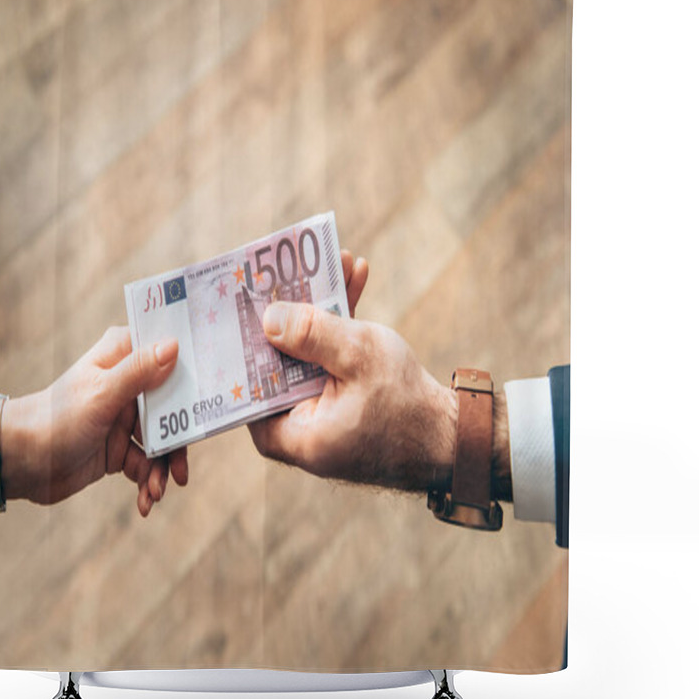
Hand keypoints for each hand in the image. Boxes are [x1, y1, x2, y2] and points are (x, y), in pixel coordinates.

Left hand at [0, 327, 188, 516]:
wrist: (19, 463)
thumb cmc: (55, 418)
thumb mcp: (102, 395)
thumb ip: (139, 372)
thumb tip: (175, 345)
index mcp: (123, 358)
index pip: (168, 354)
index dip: (193, 370)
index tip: (216, 389)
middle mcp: (129, 384)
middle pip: (175, 406)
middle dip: (180, 442)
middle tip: (182, 467)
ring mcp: (126, 418)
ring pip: (164, 441)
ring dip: (163, 469)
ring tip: (156, 493)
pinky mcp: (121, 448)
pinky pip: (148, 465)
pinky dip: (149, 483)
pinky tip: (145, 502)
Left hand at [248, 259, 459, 491]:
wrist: (454, 436)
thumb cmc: (407, 406)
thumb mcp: (358, 358)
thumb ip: (311, 335)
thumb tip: (268, 318)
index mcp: (290, 433)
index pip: (247, 385)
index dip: (245, 340)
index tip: (246, 297)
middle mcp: (297, 427)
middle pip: (279, 362)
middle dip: (291, 312)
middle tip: (288, 269)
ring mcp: (320, 413)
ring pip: (308, 355)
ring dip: (322, 310)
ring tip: (335, 262)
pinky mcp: (341, 401)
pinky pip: (331, 360)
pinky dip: (342, 327)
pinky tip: (356, 280)